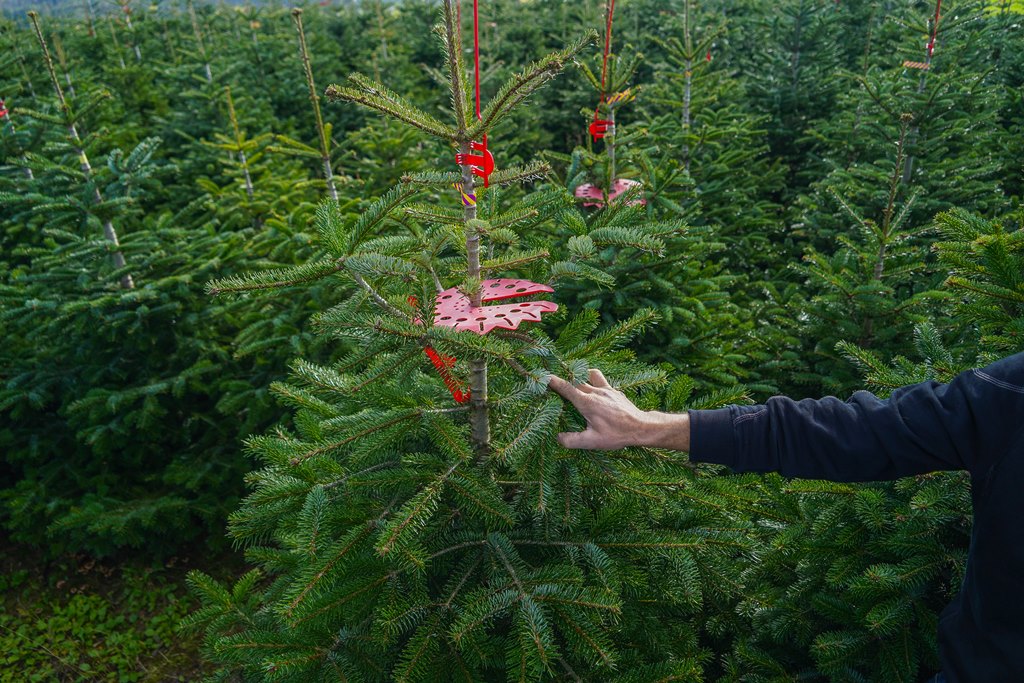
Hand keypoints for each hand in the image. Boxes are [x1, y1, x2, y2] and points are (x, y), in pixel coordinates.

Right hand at [547, 369, 689, 450]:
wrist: (641, 427)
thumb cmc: (617, 434)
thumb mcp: (592, 441)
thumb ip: (572, 440)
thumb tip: (558, 438)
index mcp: (587, 402)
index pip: (566, 388)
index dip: (553, 381)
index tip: (544, 377)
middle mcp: (595, 392)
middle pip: (575, 380)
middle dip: (564, 378)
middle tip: (555, 381)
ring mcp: (606, 390)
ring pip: (589, 375)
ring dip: (581, 375)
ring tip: (576, 381)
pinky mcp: (615, 391)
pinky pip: (601, 380)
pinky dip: (594, 381)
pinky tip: (595, 392)